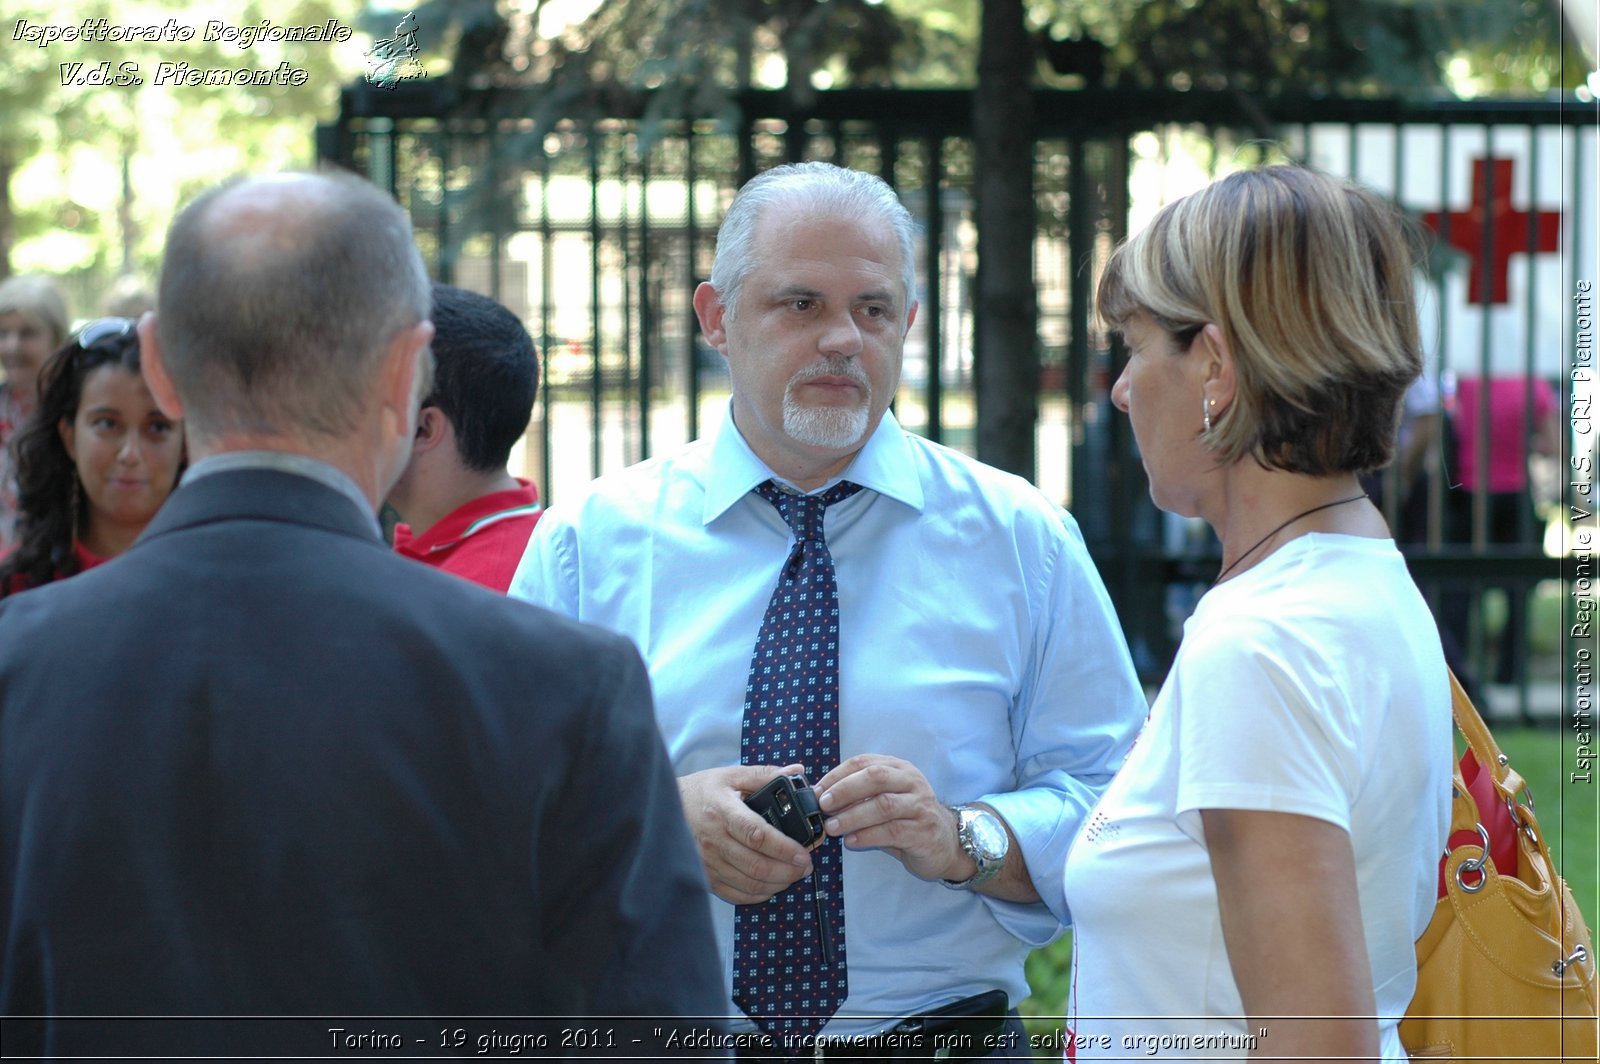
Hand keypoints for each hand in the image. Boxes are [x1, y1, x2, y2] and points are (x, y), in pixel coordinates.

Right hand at [677, 764, 813, 904]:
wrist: (663, 809)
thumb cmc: (702, 791)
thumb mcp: (731, 775)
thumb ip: (765, 775)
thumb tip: (797, 771)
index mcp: (722, 812)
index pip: (756, 834)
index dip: (783, 848)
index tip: (804, 853)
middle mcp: (713, 840)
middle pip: (756, 865)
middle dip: (787, 871)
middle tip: (805, 867)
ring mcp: (707, 863)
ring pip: (749, 884)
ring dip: (777, 884)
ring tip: (793, 875)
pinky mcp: (705, 877)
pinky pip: (735, 895)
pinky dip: (758, 894)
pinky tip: (771, 885)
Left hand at [813, 754, 970, 882]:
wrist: (946, 844)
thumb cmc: (908, 820)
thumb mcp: (885, 801)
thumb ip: (859, 797)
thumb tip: (821, 799)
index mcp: (899, 769)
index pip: (864, 762)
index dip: (837, 775)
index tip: (817, 791)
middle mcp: (912, 782)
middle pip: (875, 777)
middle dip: (844, 790)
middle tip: (823, 805)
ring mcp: (921, 806)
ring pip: (883, 805)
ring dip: (852, 816)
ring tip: (832, 827)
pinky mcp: (924, 832)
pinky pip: (892, 831)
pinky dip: (867, 836)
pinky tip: (851, 842)